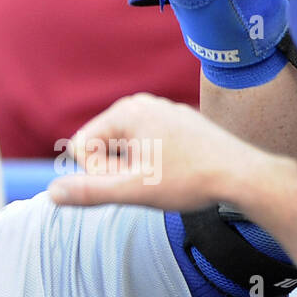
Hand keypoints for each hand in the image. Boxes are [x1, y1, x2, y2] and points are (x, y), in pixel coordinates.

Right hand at [48, 93, 269, 210]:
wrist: (243, 175)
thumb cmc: (191, 180)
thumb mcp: (134, 190)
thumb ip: (90, 192)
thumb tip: (53, 193)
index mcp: (126, 111)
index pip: (80, 146)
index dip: (95, 174)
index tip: (127, 183)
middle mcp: (141, 103)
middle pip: (101, 146)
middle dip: (114, 171)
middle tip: (148, 183)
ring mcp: (161, 112)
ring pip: (124, 149)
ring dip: (133, 170)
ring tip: (164, 179)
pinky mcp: (176, 124)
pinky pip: (145, 146)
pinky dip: (152, 164)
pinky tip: (176, 174)